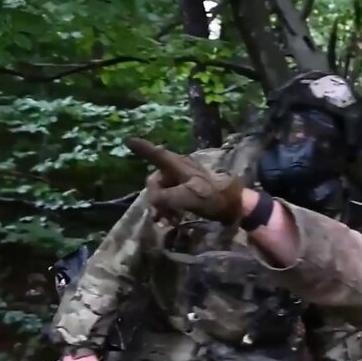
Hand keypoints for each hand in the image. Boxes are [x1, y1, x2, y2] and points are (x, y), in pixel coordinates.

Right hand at [123, 136, 244, 224]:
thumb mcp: (186, 196)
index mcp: (177, 165)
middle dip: (156, 198)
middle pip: (155, 180)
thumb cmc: (211, 197)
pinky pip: (172, 197)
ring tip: (171, 220)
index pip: (155, 153)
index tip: (127, 140)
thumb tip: (152, 199)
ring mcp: (184, 179)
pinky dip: (171, 208)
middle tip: (162, 215)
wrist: (234, 205)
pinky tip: (175, 220)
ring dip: (163, 206)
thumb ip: (164, 196)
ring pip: (163, 191)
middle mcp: (178, 169)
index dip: (141, 147)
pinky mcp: (190, 189)